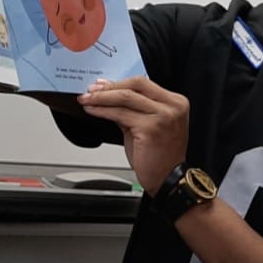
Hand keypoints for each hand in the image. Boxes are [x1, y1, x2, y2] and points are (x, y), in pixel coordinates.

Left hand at [77, 77, 188, 194]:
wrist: (167, 180)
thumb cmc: (159, 157)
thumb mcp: (147, 126)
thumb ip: (132, 110)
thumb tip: (109, 95)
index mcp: (175, 102)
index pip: (143, 83)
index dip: (119, 82)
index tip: (102, 85)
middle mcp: (172, 106)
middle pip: (135, 85)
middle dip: (109, 87)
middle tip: (91, 91)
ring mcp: (163, 116)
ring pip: (126, 98)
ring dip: (102, 98)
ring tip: (87, 100)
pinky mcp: (150, 128)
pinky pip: (120, 114)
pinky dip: (103, 111)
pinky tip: (93, 111)